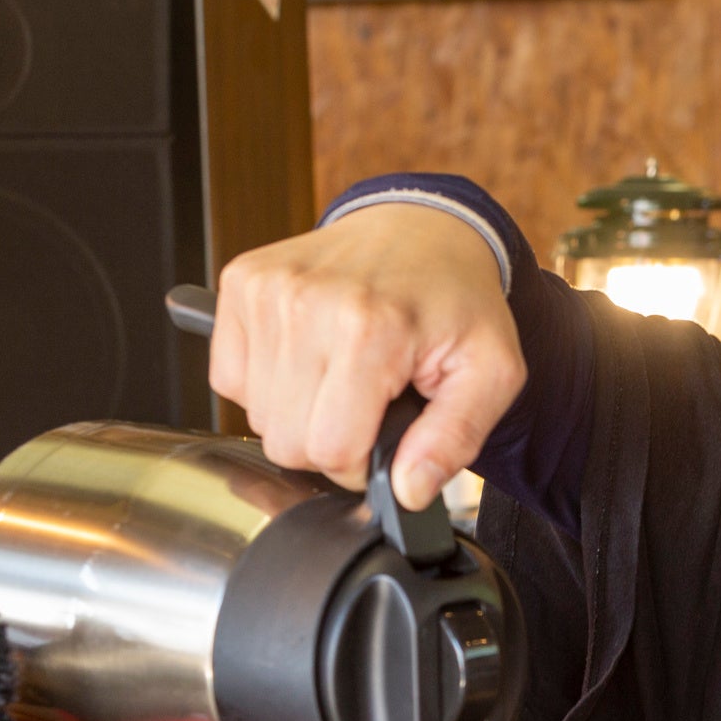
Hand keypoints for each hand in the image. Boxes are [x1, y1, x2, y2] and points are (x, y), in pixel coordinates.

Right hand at [207, 203, 526, 511]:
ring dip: (299, 412)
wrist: (423, 228)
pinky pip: (230, 378)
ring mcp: (268, 290)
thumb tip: (406, 492)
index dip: (361, 463)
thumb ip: (454, 440)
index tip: (385, 432)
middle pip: (286, 442)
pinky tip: (309, 357)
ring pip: (255, 416)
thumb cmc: (456, 300)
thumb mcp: (490, 373)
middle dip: (329, 441)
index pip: (330, 450)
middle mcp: (308, 302)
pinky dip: (266, 384)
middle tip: (367, 404)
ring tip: (344, 373)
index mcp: (372, 327)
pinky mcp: (242, 283)